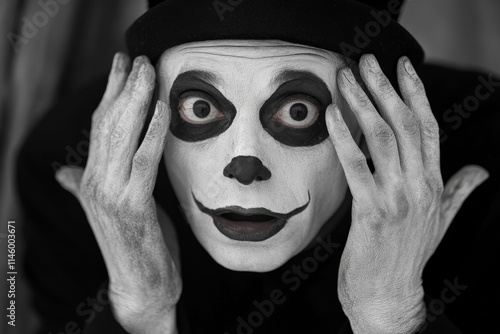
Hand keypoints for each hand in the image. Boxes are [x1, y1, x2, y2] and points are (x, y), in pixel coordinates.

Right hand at [56, 53, 180, 333]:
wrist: (139, 284)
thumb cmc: (131, 242)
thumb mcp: (111, 207)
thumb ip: (87, 185)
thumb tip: (65, 171)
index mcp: (92, 179)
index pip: (99, 126)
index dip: (109, 94)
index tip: (121, 65)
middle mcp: (96, 182)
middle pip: (108, 124)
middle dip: (122, 87)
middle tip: (136, 58)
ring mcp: (111, 194)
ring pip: (121, 136)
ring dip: (136, 99)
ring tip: (147, 71)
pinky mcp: (132, 206)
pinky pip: (144, 161)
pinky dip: (152, 132)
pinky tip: (162, 109)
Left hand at [326, 55, 487, 333]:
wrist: (389, 295)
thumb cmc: (408, 255)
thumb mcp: (441, 220)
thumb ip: (460, 191)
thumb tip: (480, 171)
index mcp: (435, 184)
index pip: (429, 128)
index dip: (416, 94)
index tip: (402, 67)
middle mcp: (420, 186)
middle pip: (405, 125)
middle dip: (385, 88)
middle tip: (367, 62)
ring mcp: (397, 198)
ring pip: (383, 138)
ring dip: (363, 104)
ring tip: (346, 78)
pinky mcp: (372, 212)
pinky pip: (357, 166)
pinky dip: (344, 138)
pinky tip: (332, 115)